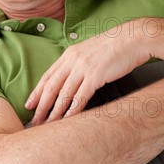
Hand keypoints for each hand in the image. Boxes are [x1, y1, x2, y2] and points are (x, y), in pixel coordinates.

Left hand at [25, 21, 148, 124]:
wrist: (133, 38)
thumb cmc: (116, 46)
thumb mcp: (90, 51)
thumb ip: (79, 63)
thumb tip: (72, 77)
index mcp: (69, 54)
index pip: (47, 75)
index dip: (36, 92)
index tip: (29, 104)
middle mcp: (72, 60)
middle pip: (50, 86)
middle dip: (41, 106)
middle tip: (34, 120)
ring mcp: (83, 67)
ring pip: (63, 94)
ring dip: (54, 112)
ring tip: (48, 125)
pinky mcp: (95, 76)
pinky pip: (80, 97)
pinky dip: (72, 110)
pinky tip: (67, 120)